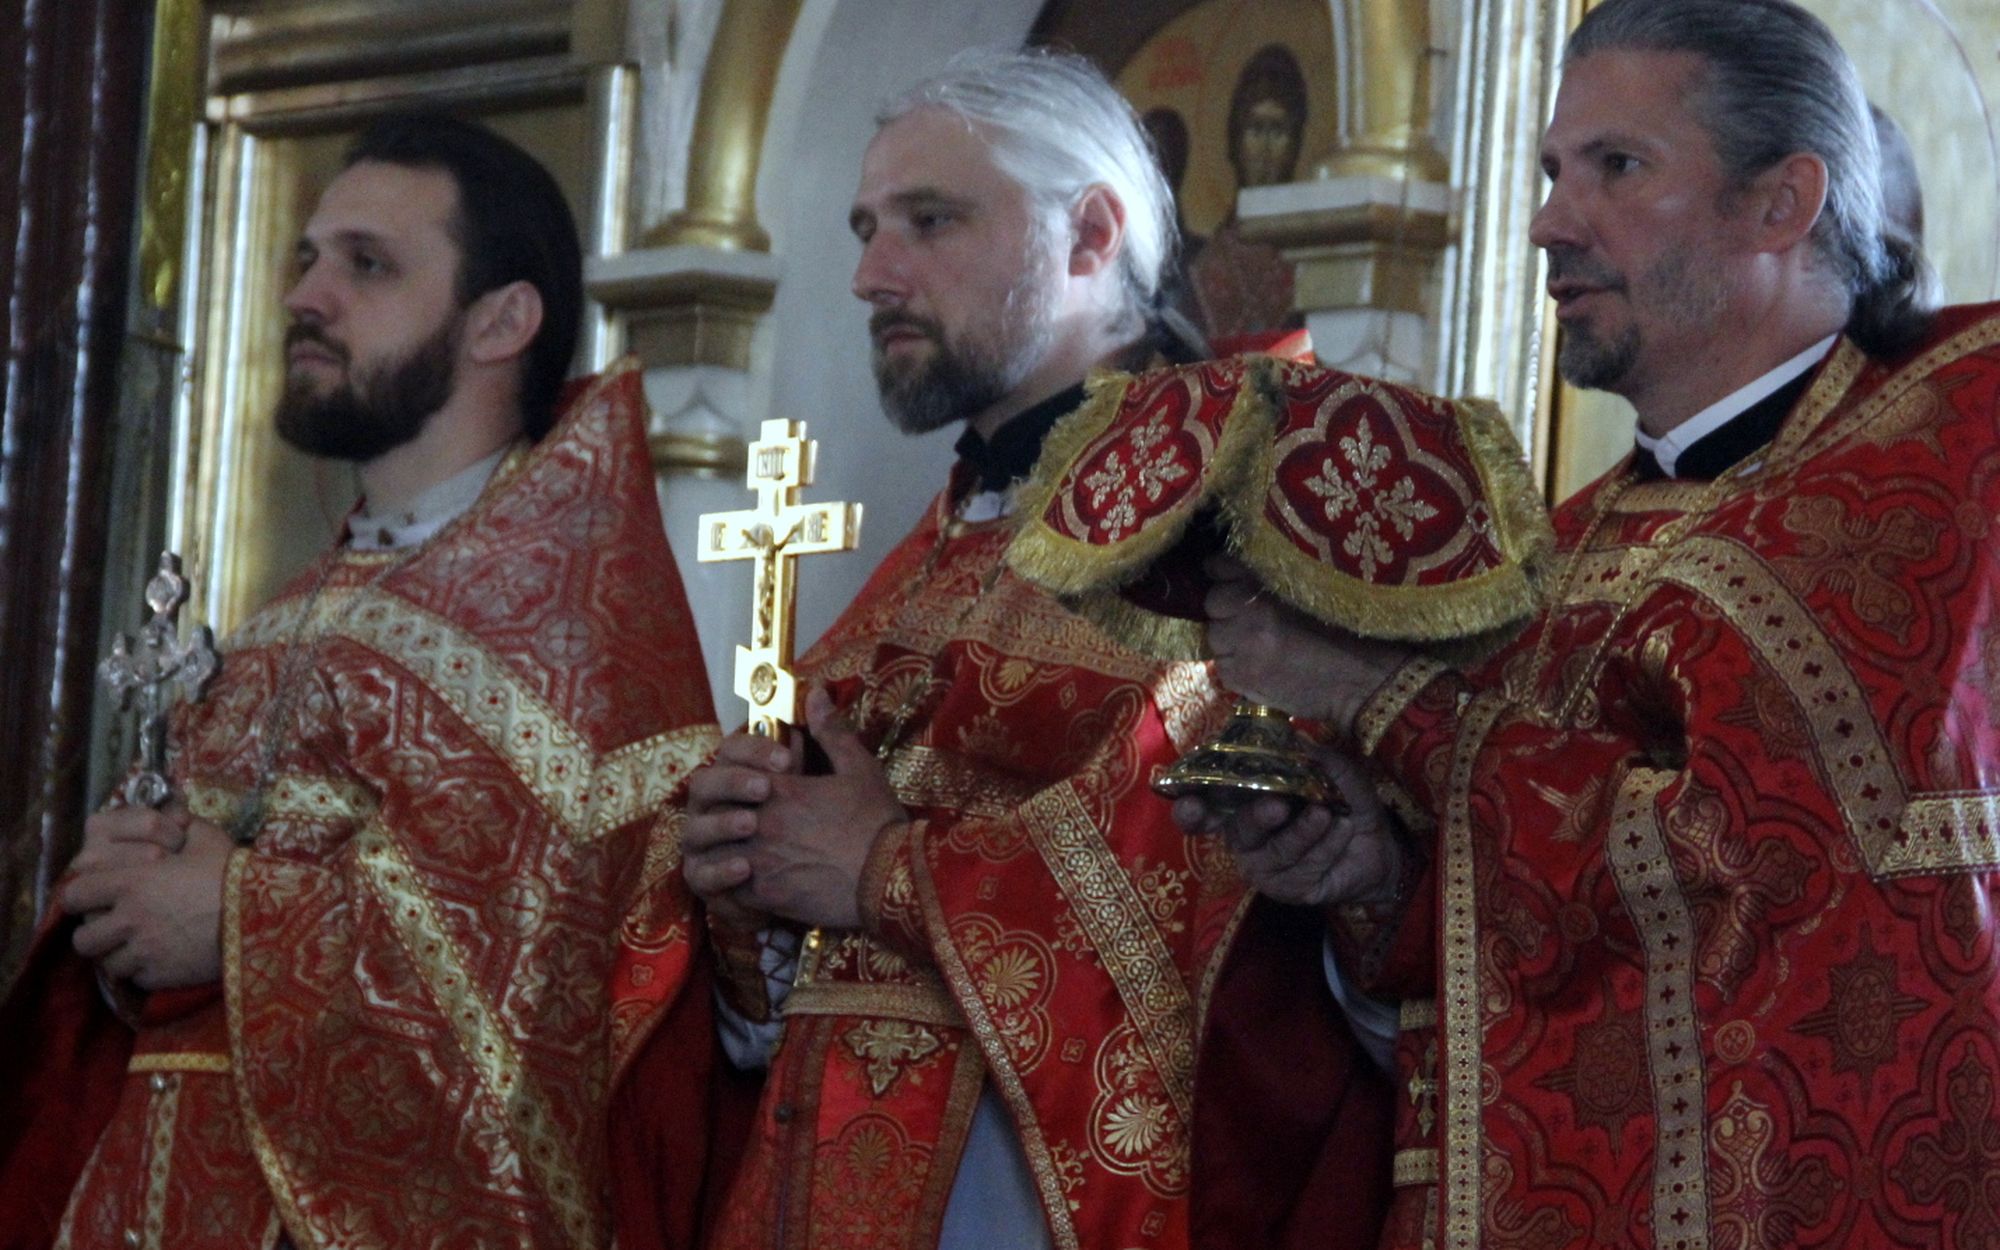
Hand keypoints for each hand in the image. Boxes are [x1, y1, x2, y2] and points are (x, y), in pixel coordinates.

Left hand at [63, 813, 232, 989]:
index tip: (88, 897)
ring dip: (118, 955)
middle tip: (112, 928)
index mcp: (131, 883)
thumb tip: (174, 813)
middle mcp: (128, 920)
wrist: (261, 917)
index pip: (75, 894)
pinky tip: (160, 960)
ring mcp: (142, 952)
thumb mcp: (207, 839)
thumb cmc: (231, 874)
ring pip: (107, 964)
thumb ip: (182, 825)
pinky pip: (136, 979)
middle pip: (83, 939)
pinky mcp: (160, 976)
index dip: (78, 896)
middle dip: (93, 934)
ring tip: (136, 948)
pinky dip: (143, 972)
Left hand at [683, 687, 907, 929]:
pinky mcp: (766, 897)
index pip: (734, 773)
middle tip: (737, 822)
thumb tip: (815, 693)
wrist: (892, 879)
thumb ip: (831, 732)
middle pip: (716, 814)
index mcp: (780, 789)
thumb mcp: (860, 768)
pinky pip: (728, 891)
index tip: (754, 786)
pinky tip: (746, 884)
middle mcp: (761, 823)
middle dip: (721, 816)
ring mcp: (760, 861)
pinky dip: (731, 886)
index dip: (739, 777)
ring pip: (715, 853)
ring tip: (737, 854)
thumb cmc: (877, 822)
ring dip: (722, 852)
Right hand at [1172, 744, 1401, 908]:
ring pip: (1278, 851)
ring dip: (1306, 831)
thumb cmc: (1344, 805)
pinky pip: (1304, 868)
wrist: (1378, 847)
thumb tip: (1297, 739)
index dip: (1190, 809)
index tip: (1188, 802)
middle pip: (1239, 829)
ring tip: (1329, 814)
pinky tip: (1343, 830)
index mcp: (1246, 804)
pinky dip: (1326, 846)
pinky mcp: (1288, 889)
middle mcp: (1247, 838)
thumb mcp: (1338, 775)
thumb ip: (1318, 759)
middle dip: (1257, 816)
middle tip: (1279, 805)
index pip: (1206, 809)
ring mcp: (1265, 867)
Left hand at [1203, 556, 1410, 733]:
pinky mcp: (1240, 676)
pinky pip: (1223, 667)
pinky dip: (1237, 669)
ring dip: (1231, 641)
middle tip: (1253, 623)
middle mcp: (1250, 608)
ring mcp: (1242, 644)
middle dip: (1227, 611)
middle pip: (1213, 602)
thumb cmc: (1344, 631)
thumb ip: (1271, 578)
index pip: (1219, 566)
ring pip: (1215, 636)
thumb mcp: (1312, 587)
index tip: (1229, 582)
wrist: (1364, 678)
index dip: (1223, 575)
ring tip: (1261, 648)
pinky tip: (1263, 669)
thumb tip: (1231, 573)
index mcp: (1269, 578)